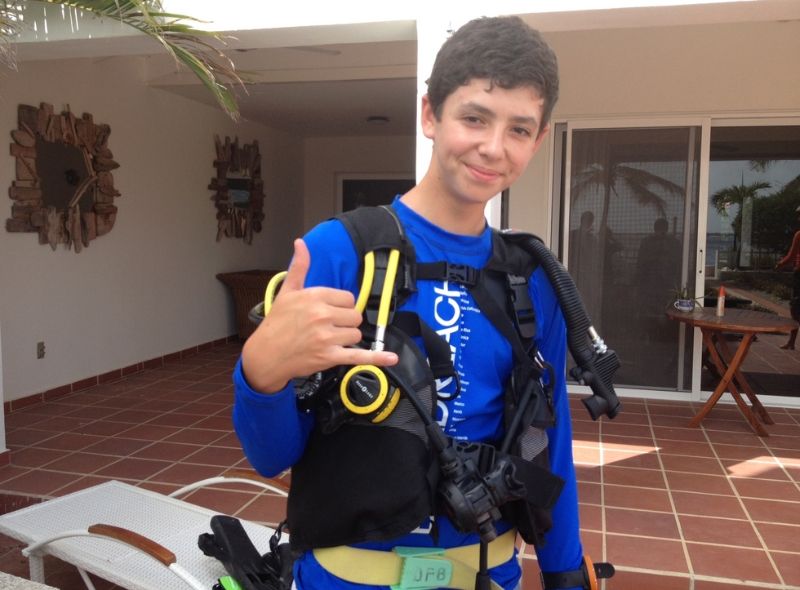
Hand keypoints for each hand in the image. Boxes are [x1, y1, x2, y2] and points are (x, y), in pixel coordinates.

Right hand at [241, 238, 397, 393]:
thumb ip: (299, 267)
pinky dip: (376, 357)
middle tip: (328, 327)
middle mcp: (322, 315)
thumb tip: (301, 243)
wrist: (266, 355)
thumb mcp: (287, 291)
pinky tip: (391, 357)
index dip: (341, 306)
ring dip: (347, 338)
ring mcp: (327, 337)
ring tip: (328, 340)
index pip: (348, 298)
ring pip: (356, 334)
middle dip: (345, 322)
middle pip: (355, 316)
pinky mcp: (330, 356)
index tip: (329, 312)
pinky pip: (359, 355)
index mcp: (315, 296)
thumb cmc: (276, 323)